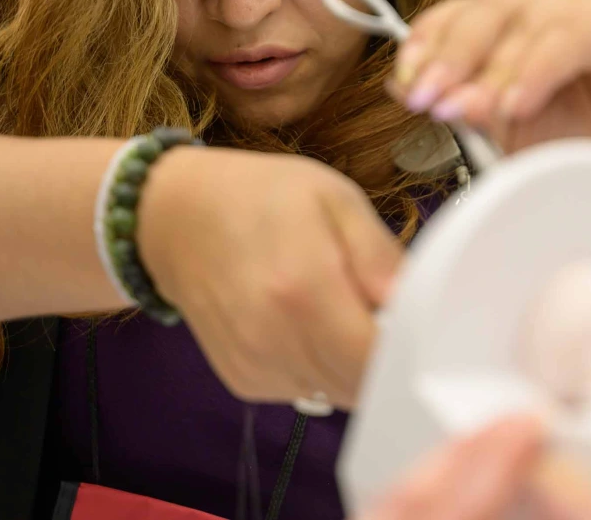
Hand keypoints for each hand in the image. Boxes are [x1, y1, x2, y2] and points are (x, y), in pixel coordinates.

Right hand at [136, 147, 402, 407]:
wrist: (176, 216)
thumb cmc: (261, 196)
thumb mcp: (335, 198)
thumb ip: (379, 255)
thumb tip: (414, 304)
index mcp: (304, 289)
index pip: (378, 359)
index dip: (408, 345)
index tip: (414, 316)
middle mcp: (275, 340)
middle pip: (361, 385)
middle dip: (384, 355)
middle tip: (380, 307)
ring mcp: (256, 367)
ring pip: (337, 394)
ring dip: (352, 362)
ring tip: (339, 307)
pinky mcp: (244, 380)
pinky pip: (306, 391)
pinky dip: (320, 367)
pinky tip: (306, 323)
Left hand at [396, 0, 590, 188]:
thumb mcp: (518, 130)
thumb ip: (471, 108)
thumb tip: (409, 90)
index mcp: (513, 19)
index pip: (456, 17)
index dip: (426, 48)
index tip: (404, 90)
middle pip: (483, 10)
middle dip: (448, 58)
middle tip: (424, 101)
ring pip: (523, 18)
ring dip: (489, 68)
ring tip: (466, 111)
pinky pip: (572, 32)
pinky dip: (539, 68)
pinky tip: (517, 103)